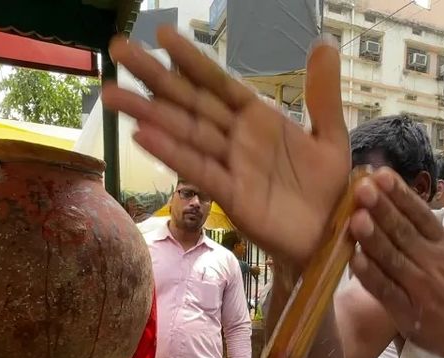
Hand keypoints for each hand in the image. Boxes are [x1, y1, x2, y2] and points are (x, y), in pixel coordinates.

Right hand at [103, 27, 350, 267]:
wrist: (330, 238)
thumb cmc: (328, 190)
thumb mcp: (331, 136)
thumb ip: (322, 93)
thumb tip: (322, 42)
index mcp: (259, 119)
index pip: (218, 82)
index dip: (191, 59)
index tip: (163, 33)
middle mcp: (237, 139)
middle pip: (190, 101)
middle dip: (154, 76)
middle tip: (117, 49)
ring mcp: (231, 166)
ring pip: (184, 133)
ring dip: (149, 113)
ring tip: (112, 93)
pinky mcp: (232, 196)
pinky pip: (199, 170)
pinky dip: (172, 154)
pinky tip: (143, 135)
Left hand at [347, 169, 443, 357]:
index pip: (421, 214)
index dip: (401, 194)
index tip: (382, 174)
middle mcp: (433, 263)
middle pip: (403, 232)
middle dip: (382, 208)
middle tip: (361, 186)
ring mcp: (420, 289)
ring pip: (392, 259)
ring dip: (373, 238)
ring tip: (354, 217)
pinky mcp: (408, 313)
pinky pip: (385, 291)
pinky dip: (370, 276)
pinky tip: (353, 259)